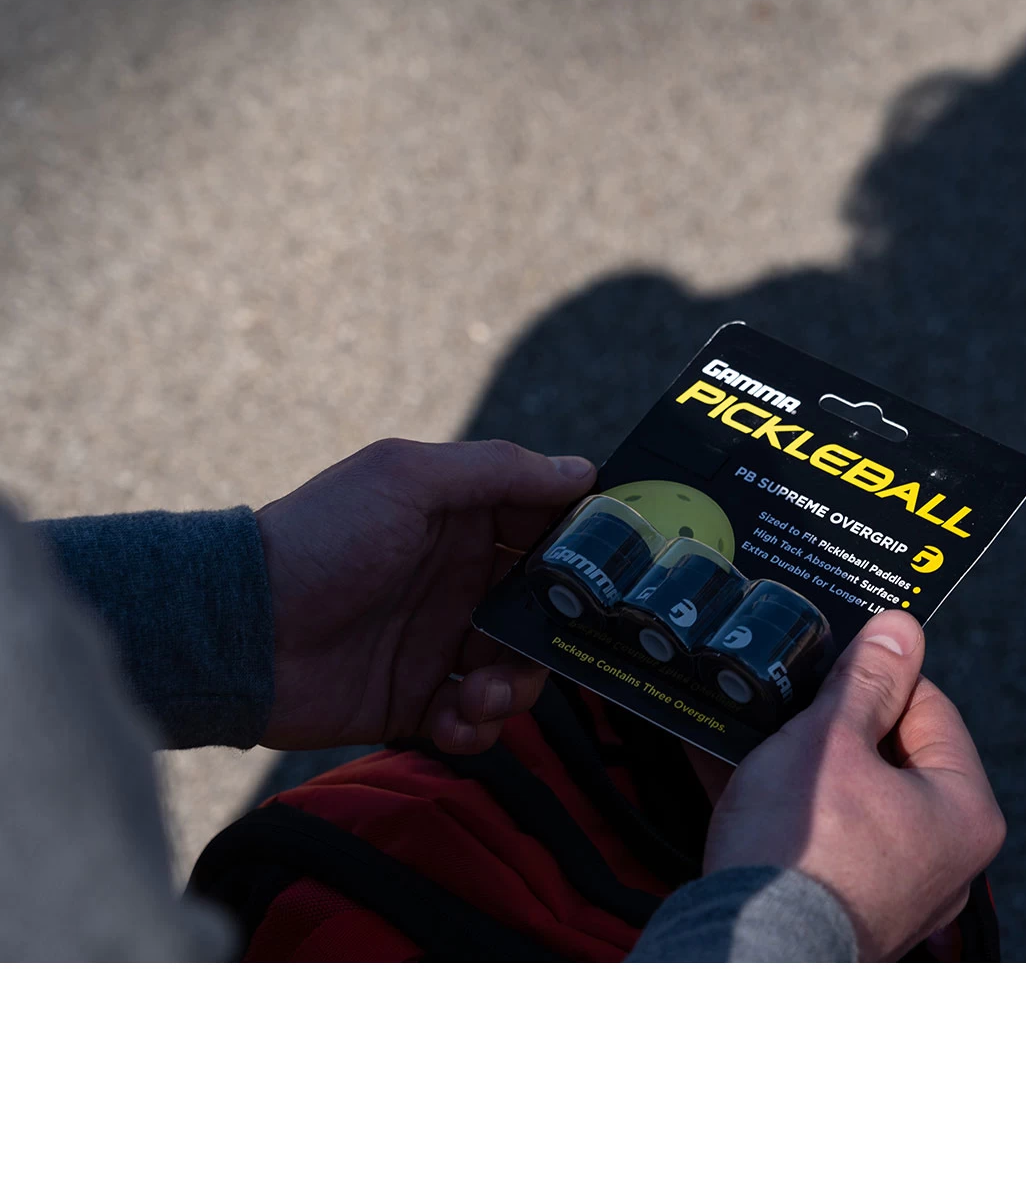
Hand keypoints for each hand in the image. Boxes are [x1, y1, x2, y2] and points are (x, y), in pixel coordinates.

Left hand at [254, 438, 594, 753]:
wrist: (238, 631)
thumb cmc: (320, 538)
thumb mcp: (407, 479)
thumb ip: (498, 471)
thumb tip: (581, 472)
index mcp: (462, 521)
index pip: (545, 530)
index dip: (583, 551)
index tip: (610, 573)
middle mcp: (460, 581)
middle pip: (545, 612)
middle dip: (553, 636)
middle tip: (536, 649)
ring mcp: (440, 643)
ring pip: (518, 671)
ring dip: (515, 689)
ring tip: (480, 695)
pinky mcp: (416, 700)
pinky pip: (473, 721)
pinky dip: (475, 729)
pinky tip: (453, 720)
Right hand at [702, 610, 1005, 959]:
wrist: (746, 956)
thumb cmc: (801, 852)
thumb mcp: (830, 738)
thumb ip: (867, 679)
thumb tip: (901, 630)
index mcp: (964, 812)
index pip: (932, 709)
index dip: (878, 674)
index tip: (835, 656)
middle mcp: (943, 858)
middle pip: (890, 755)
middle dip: (831, 720)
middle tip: (791, 692)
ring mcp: (894, 888)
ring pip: (847, 795)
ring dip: (797, 757)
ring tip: (753, 720)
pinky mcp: (844, 907)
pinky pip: (818, 834)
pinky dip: (780, 801)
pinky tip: (727, 762)